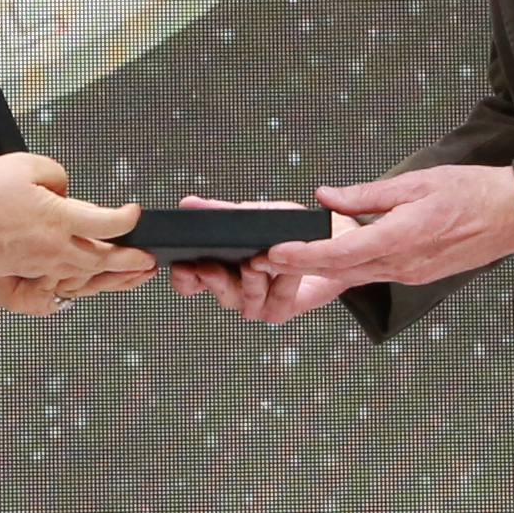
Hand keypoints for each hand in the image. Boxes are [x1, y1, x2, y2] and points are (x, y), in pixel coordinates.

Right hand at [0, 153, 146, 316]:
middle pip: (103, 258)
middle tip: (147, 262)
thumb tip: (65, 190)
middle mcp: (55, 246)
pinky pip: (60, 280)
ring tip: (128, 277)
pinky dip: (79, 280)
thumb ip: (56, 176)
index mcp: (60, 218)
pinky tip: (85, 278)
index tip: (135, 214)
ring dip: (110, 277)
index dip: (128, 220)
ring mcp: (39, 263)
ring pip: (83, 274)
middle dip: (130, 261)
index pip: (108, 223)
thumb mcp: (26, 165)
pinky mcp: (23, 272)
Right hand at [165, 194, 362, 326]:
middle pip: (214, 291)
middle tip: (210, 264)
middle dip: (212, 278)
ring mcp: (257, 302)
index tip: (181, 265)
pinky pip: (276, 300)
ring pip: (243, 299)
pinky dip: (282, 281)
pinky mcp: (282, 309)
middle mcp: (236, 289)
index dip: (183, 278)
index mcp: (222, 267)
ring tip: (253, 263)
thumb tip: (189, 203)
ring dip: (248, 281)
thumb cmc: (290, 231)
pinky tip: (287, 267)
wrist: (332, 239)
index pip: (190, 281)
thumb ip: (220, 212)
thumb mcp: (253, 215)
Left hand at [174, 163, 513, 326]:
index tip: (272, 252)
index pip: (340, 252)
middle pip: (340, 271)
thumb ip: (367, 195)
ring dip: (319, 270)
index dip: (302, 255)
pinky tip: (327, 260)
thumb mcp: (416, 182)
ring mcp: (411, 274)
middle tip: (260, 259)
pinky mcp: (417, 275)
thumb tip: (324, 197)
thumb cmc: (471, 191)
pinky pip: (374, 274)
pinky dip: (347, 269)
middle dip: (298, 267)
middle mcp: (403, 264)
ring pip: (355, 275)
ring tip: (283, 259)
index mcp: (402, 237)